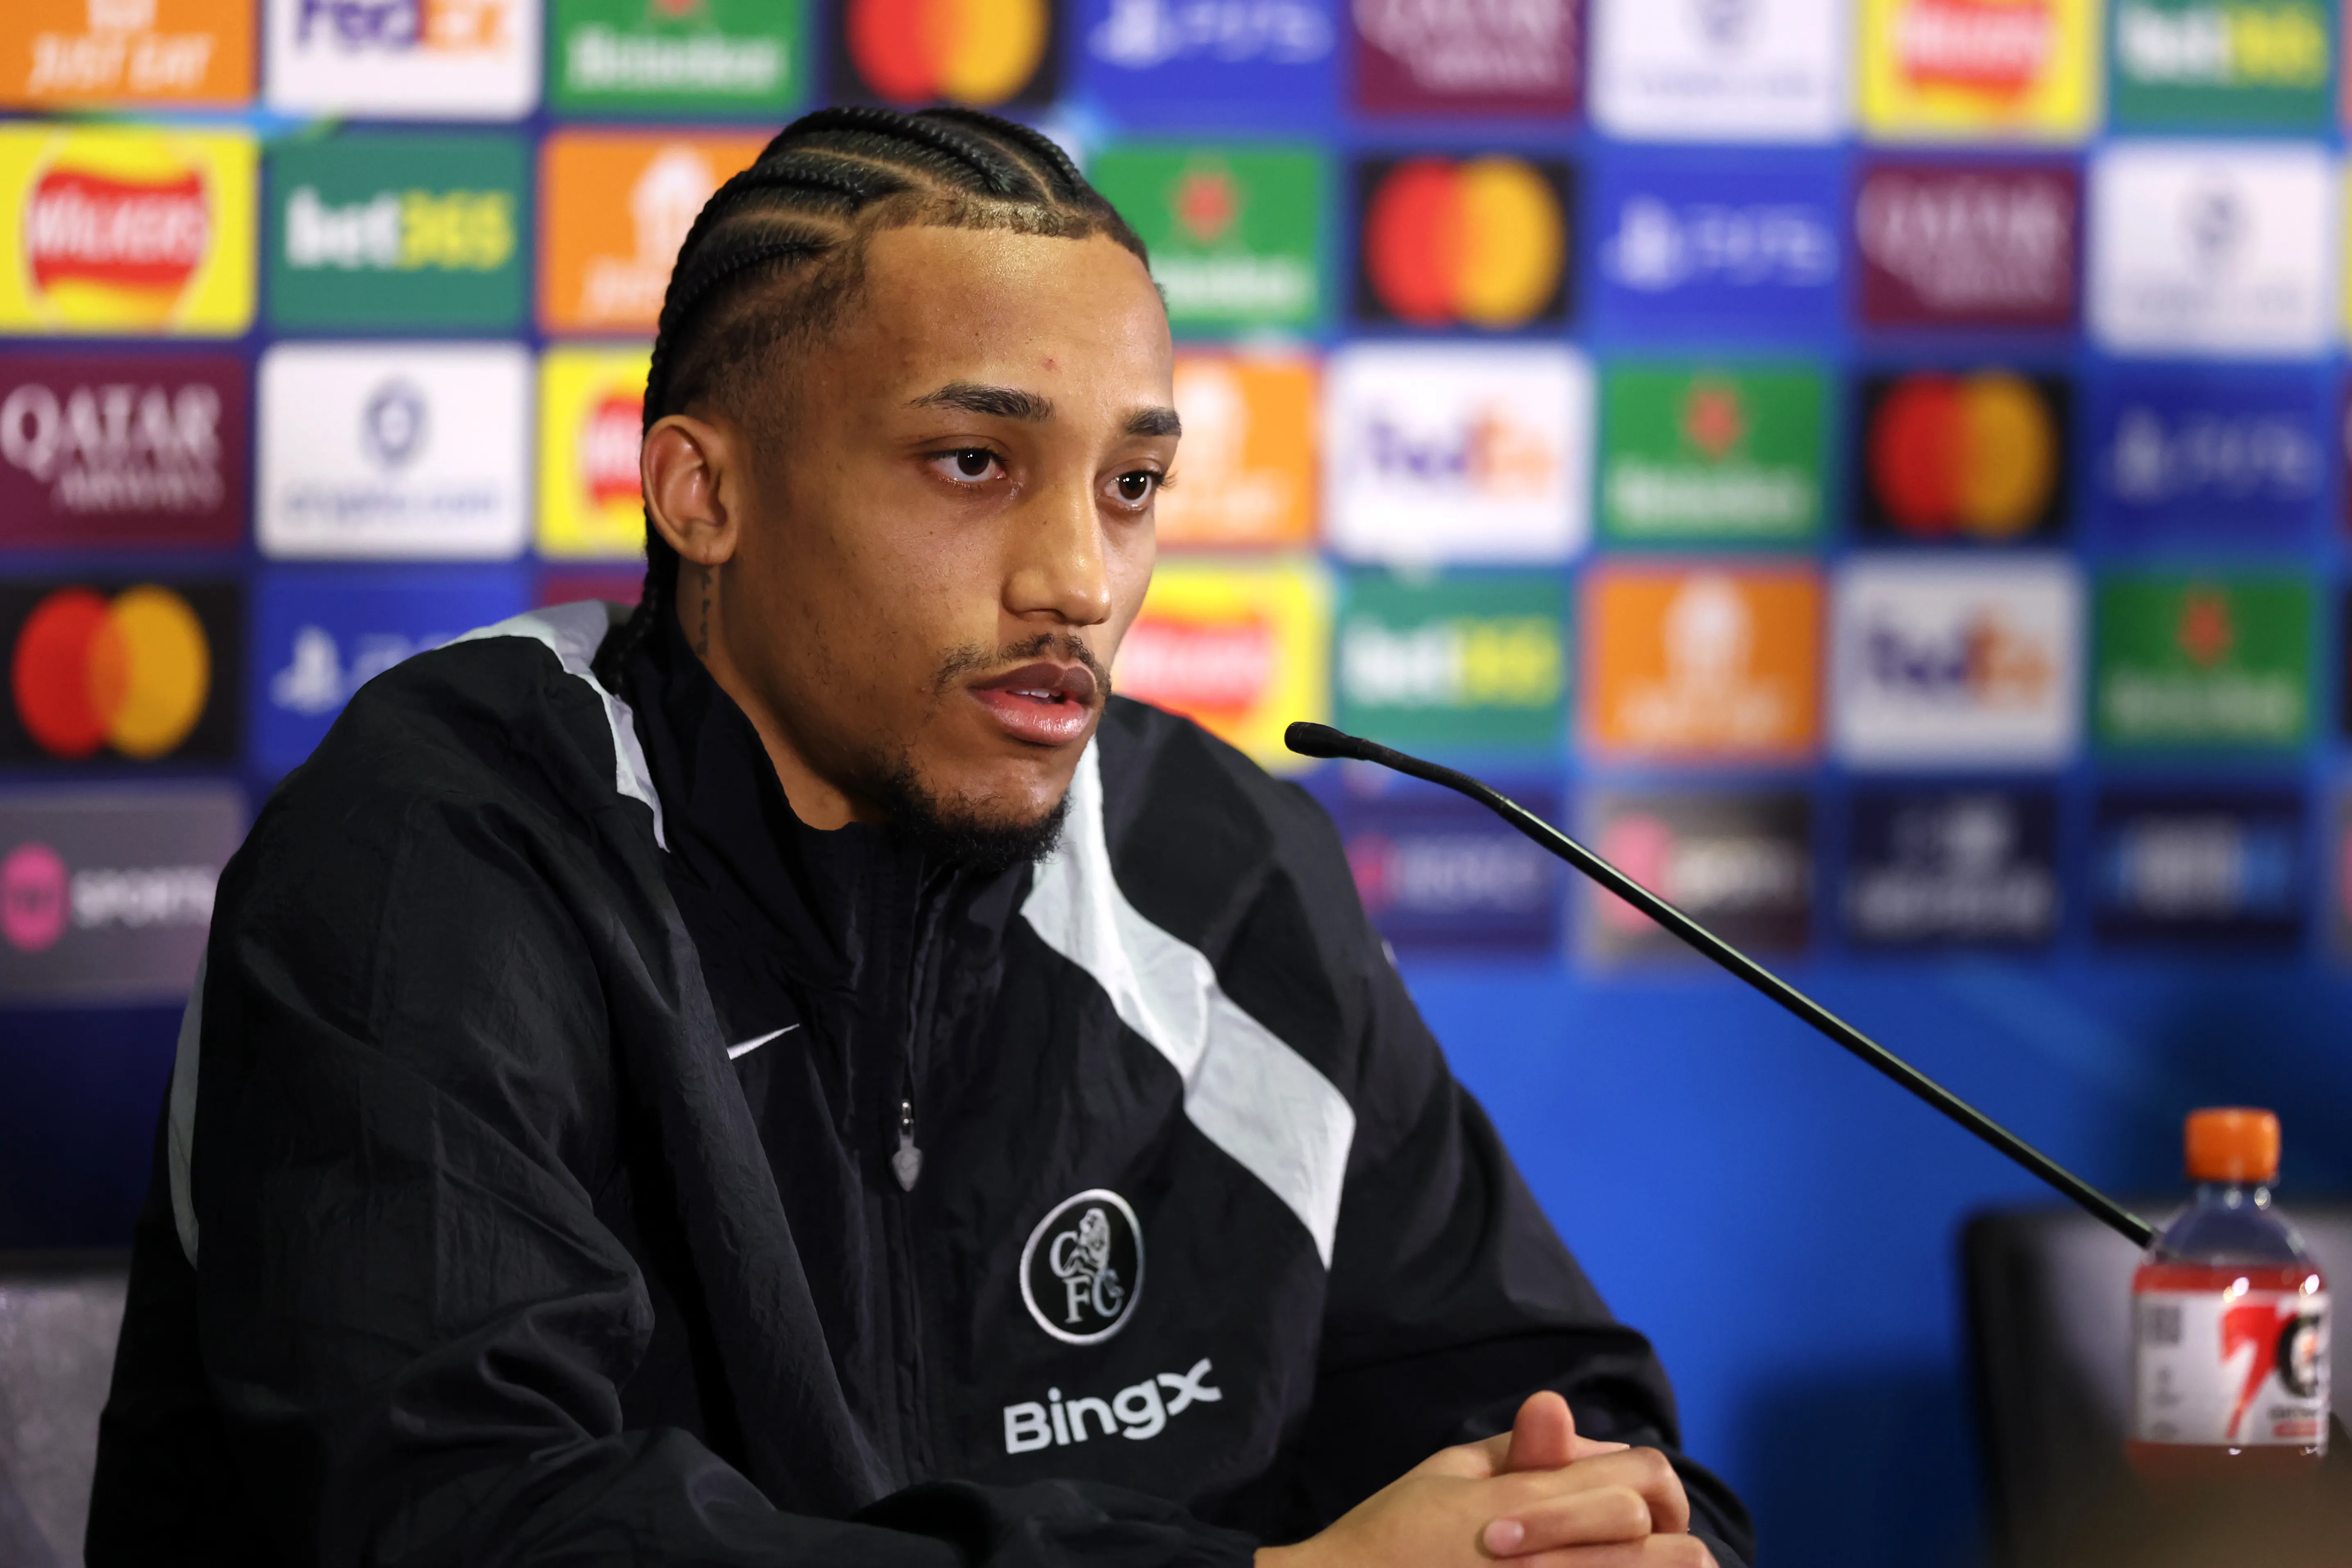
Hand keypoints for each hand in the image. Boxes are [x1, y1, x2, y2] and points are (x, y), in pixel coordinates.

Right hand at [1257, 1393, 1714, 1567]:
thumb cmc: (1395, 1536)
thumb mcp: (1449, 1473)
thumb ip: (1521, 1448)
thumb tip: (1570, 1417)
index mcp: (1531, 1503)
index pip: (1645, 1480)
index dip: (1652, 1487)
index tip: (1627, 1500)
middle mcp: (1558, 1559)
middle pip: (1678, 1552)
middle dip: (1669, 1545)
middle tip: (1640, 1549)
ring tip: (1621, 1563)